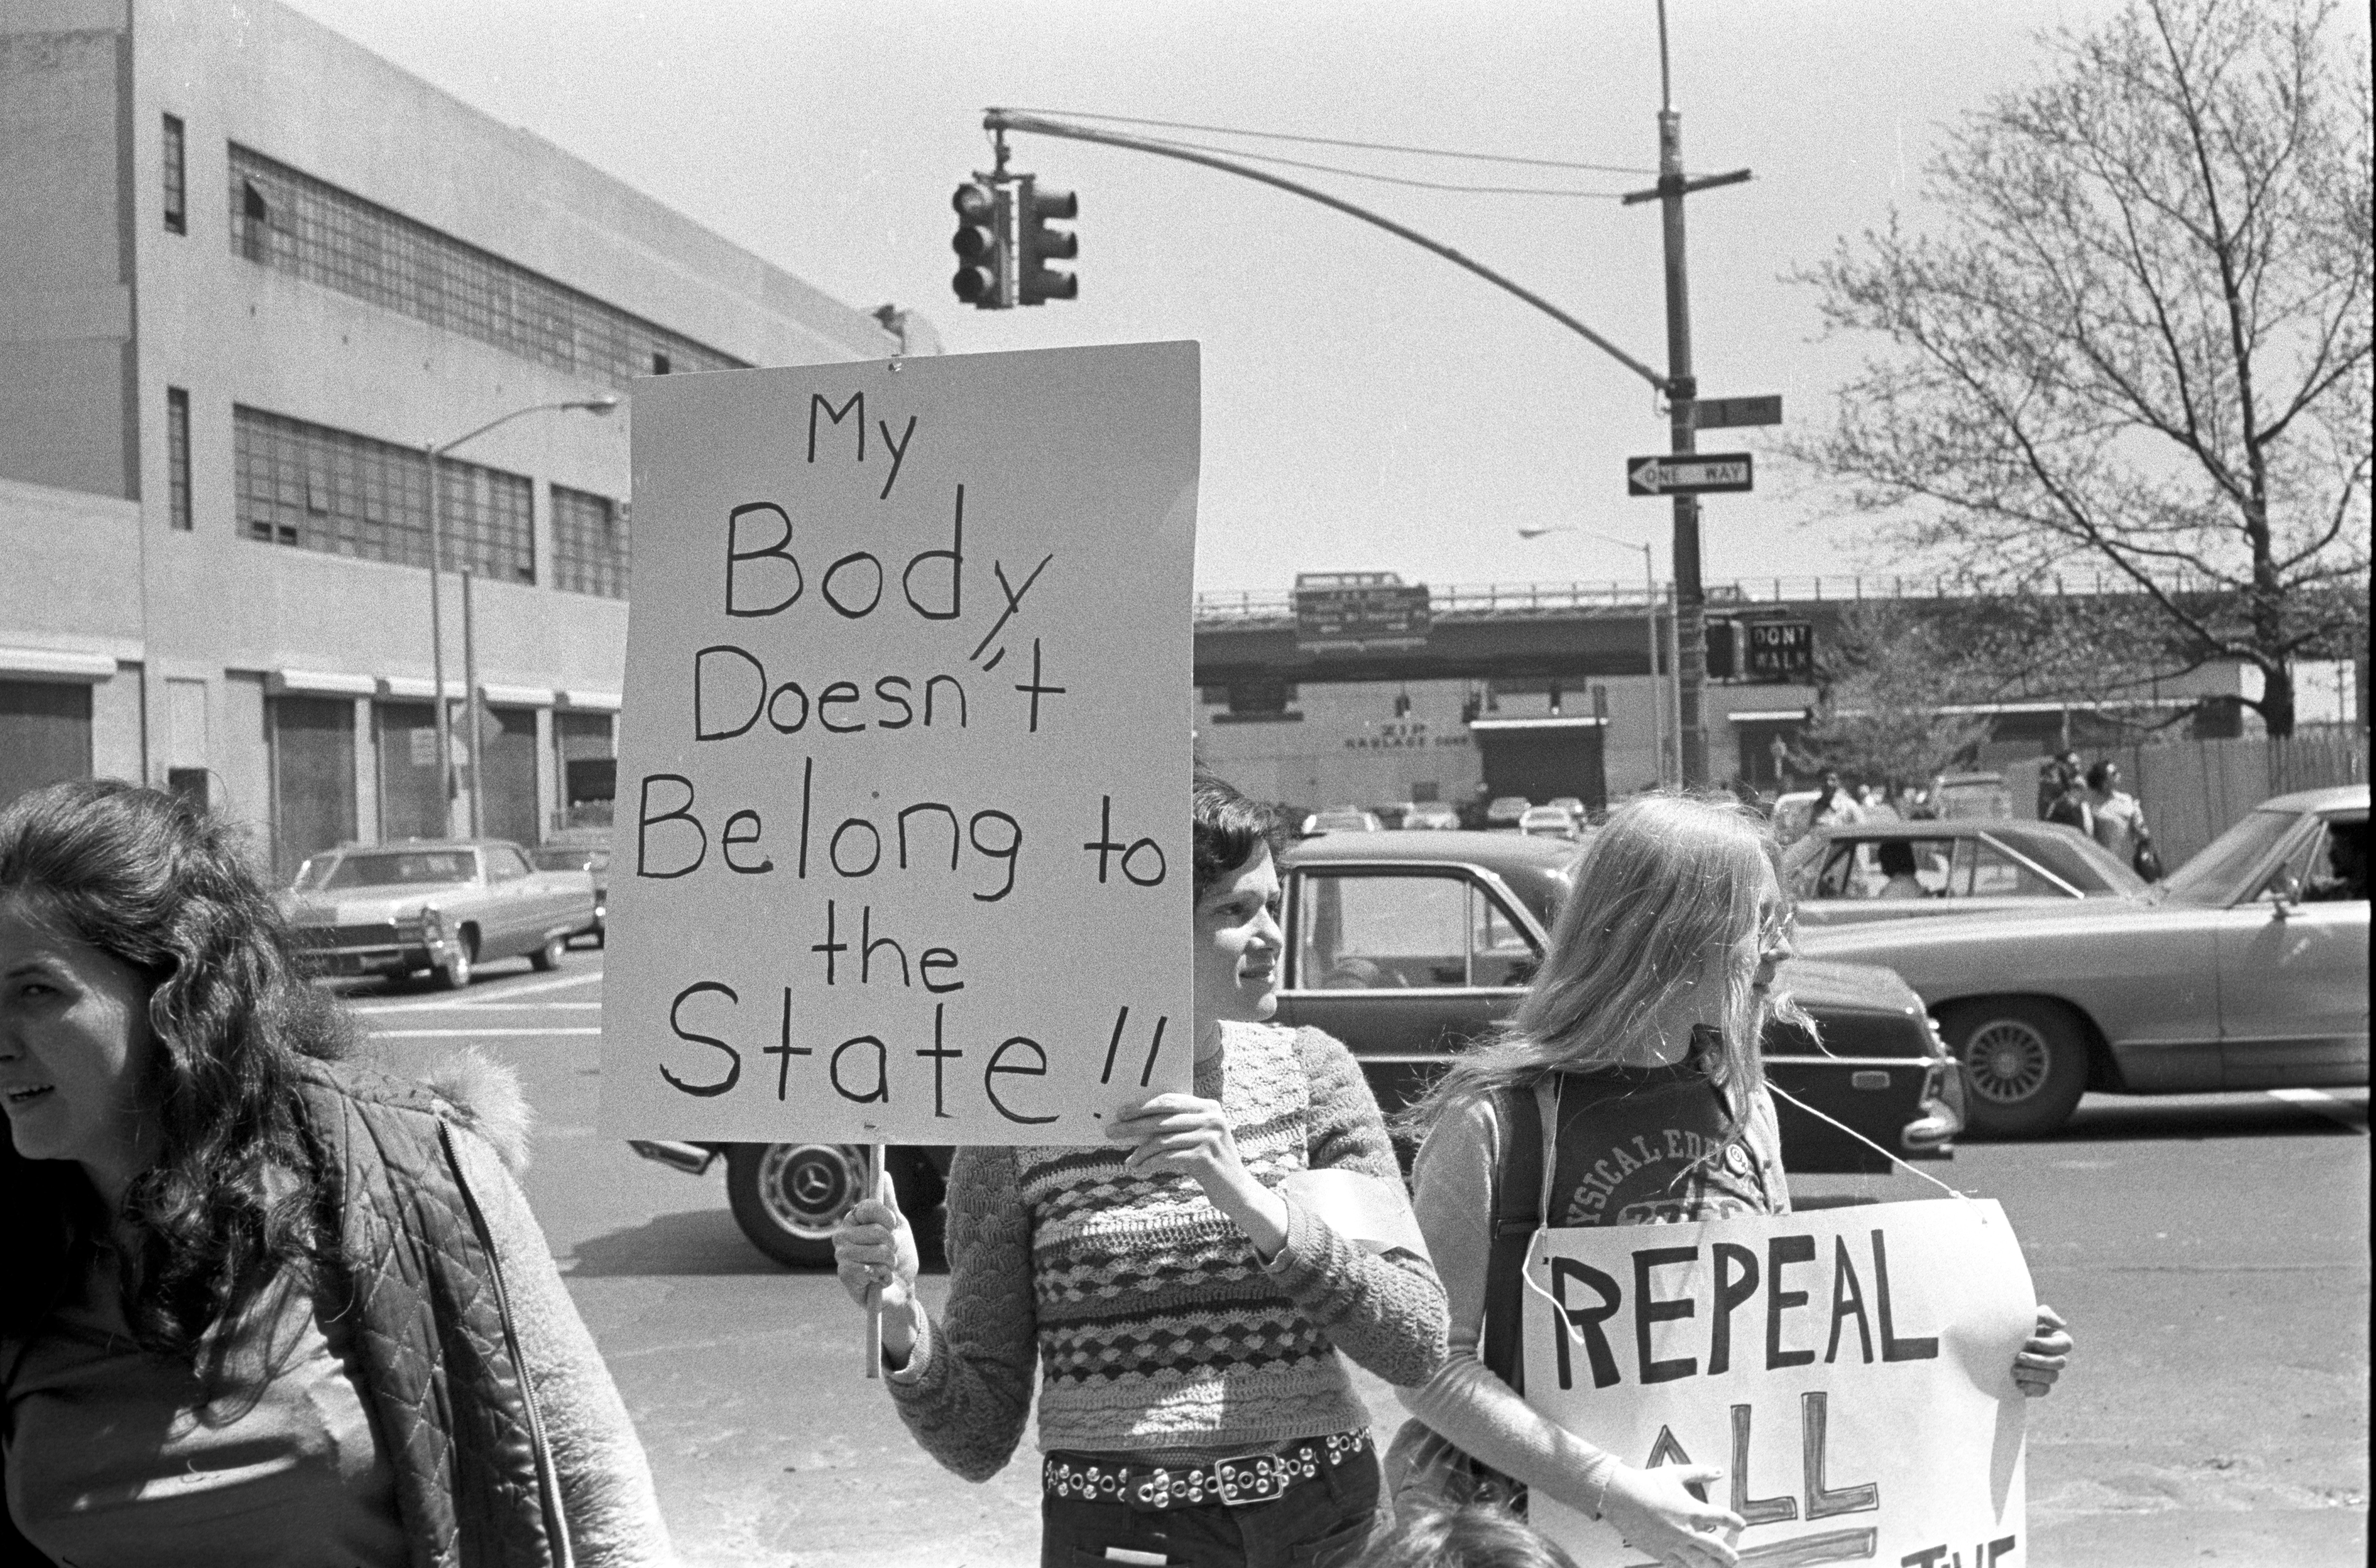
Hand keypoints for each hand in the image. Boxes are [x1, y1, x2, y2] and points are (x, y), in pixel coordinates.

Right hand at [832, 1169, 919, 1356]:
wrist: (901, 1290)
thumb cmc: (899, 1257)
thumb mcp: (898, 1227)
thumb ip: (889, 1202)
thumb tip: (884, 1174)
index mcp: (855, 1220)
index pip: (867, 1206)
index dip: (885, 1217)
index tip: (893, 1226)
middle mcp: (844, 1235)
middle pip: (876, 1231)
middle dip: (892, 1246)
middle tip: (891, 1254)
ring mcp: (842, 1255)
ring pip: (876, 1251)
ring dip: (890, 1263)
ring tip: (886, 1268)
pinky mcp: (844, 1274)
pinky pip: (869, 1268)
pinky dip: (883, 1276)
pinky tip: (879, 1280)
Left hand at [1106, 1093, 1287, 1257]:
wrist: (1237, 1191)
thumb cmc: (1211, 1164)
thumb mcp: (1199, 1138)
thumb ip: (1179, 1126)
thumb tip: (1137, 1123)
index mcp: (1210, 1107)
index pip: (1170, 1101)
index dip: (1143, 1106)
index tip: (1121, 1112)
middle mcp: (1212, 1118)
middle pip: (1162, 1119)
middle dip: (1133, 1125)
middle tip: (1111, 1131)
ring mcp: (1209, 1137)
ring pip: (1162, 1140)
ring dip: (1140, 1151)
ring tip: (1128, 1161)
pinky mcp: (1204, 1157)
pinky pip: (1167, 1157)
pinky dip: (1150, 1163)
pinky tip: (1140, 1170)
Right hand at [1597, 1464, 1745, 1567]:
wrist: (1623, 1498)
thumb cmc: (1649, 1483)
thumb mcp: (1676, 1474)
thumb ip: (1699, 1472)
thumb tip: (1718, 1471)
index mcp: (1694, 1511)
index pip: (1723, 1518)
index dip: (1734, 1522)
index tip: (1741, 1525)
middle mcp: (1689, 1532)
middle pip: (1716, 1547)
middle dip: (1728, 1554)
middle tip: (1734, 1558)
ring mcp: (1675, 1545)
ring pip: (1700, 1561)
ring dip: (1712, 1565)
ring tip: (1719, 1567)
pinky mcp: (1661, 1552)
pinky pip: (1679, 1565)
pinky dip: (1689, 1567)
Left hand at [2013, 1303, 2071, 1397]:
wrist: (1989, 1346)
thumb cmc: (2010, 1328)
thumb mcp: (2023, 1317)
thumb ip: (2043, 1314)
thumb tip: (2062, 1324)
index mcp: (2055, 1339)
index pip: (2065, 1344)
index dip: (2049, 1344)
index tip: (2028, 1341)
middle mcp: (2055, 1356)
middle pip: (2060, 1362)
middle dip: (2038, 1360)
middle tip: (2018, 1357)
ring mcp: (2049, 1372)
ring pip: (2052, 1377)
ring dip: (2032, 1373)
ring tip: (2013, 1370)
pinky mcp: (2040, 1385)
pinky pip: (2044, 1390)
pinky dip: (2032, 1387)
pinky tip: (2018, 1383)